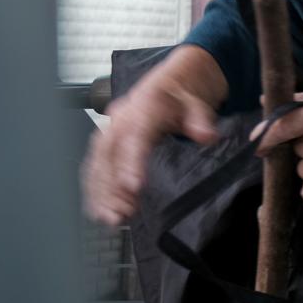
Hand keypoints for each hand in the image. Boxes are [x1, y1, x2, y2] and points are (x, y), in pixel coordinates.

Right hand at [82, 74, 219, 225]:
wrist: (171, 83)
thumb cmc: (182, 95)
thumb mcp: (198, 102)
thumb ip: (200, 119)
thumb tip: (206, 135)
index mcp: (143, 108)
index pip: (134, 138)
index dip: (130, 163)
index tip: (133, 188)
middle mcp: (120, 119)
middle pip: (108, 155)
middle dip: (109, 187)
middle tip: (117, 215)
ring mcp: (111, 129)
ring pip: (97, 163)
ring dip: (100, 193)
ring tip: (110, 219)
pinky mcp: (108, 141)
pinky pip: (96, 165)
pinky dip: (96, 187)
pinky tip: (100, 208)